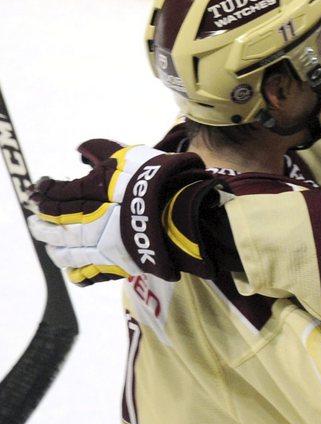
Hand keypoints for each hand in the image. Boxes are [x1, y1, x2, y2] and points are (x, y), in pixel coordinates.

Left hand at [29, 140, 223, 284]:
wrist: (184, 210)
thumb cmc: (159, 178)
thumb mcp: (129, 155)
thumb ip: (102, 151)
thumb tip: (80, 149)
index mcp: (89, 194)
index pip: (55, 193)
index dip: (44, 190)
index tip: (40, 186)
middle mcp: (88, 223)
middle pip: (54, 224)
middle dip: (41, 221)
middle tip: (33, 218)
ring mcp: (101, 246)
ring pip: (65, 252)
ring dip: (52, 247)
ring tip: (48, 245)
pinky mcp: (116, 263)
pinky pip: (87, 273)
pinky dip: (75, 272)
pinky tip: (71, 269)